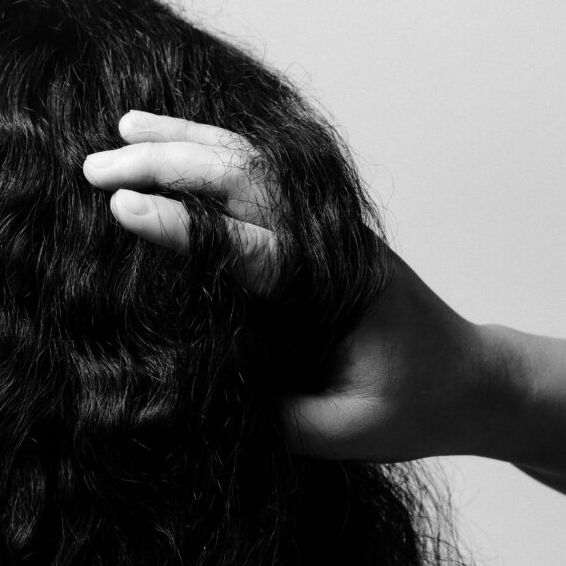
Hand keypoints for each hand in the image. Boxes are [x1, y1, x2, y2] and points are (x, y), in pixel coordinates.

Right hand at [83, 111, 519, 459]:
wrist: (471, 380)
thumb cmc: (412, 409)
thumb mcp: (343, 434)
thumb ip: (274, 416)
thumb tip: (195, 396)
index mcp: (334, 283)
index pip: (246, 246)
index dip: (181, 229)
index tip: (121, 210)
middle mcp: (330, 238)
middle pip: (242, 181)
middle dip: (165, 166)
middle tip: (94, 170)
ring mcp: (327, 225)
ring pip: (250, 164)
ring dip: (183, 143)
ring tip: (120, 131)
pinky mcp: (318, 227)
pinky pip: (260, 178)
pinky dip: (212, 153)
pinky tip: (172, 141)